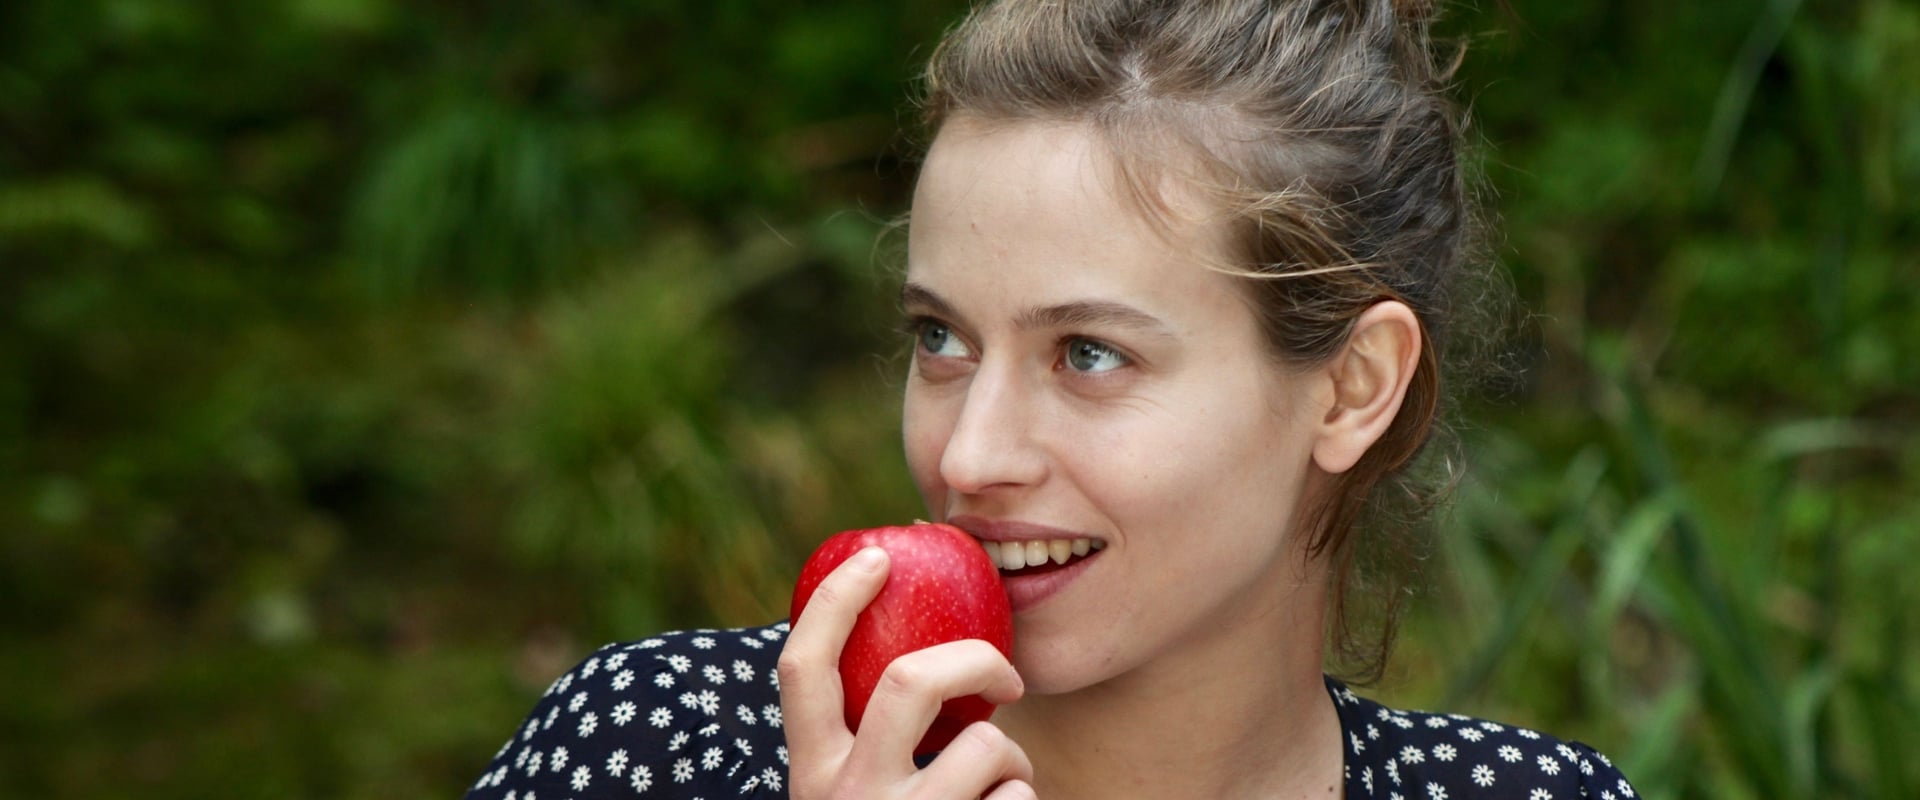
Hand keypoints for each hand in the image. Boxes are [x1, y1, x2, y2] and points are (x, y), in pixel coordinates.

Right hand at [779, 547, 1034, 798]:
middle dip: (976, 662)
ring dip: (1012, 756)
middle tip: (1010, 679)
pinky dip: (1024, 795)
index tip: (878, 556)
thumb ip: (870, 728)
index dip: (835, 598)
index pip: (803, 666)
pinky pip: (1018, 793)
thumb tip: (901, 590)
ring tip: (1003, 780)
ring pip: (984, 743)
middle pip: (909, 680)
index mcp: (812, 775)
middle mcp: (846, 798)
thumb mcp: (858, 791)